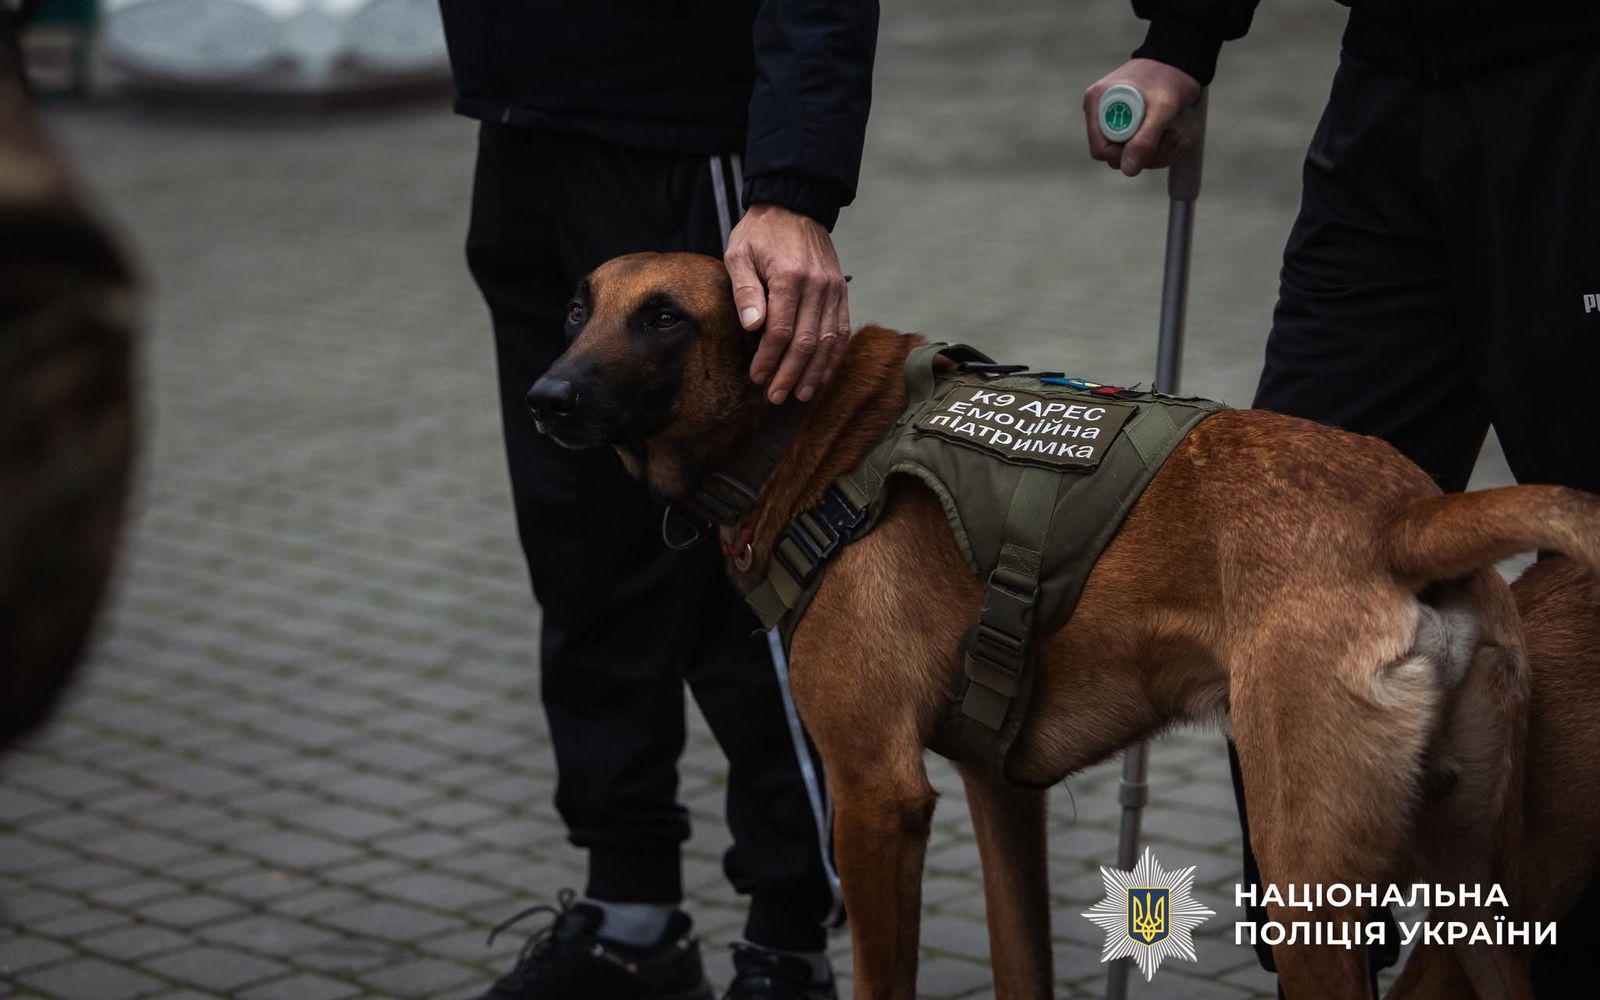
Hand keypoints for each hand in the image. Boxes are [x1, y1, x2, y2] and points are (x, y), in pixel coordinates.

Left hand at [724, 203, 850, 403]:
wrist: (795, 206)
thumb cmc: (761, 233)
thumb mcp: (740, 254)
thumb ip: (745, 291)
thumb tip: (753, 328)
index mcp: (789, 276)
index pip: (782, 330)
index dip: (769, 358)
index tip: (757, 377)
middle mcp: (817, 285)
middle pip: (807, 341)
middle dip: (790, 373)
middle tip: (775, 397)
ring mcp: (834, 289)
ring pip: (828, 341)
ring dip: (814, 372)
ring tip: (799, 394)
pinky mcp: (841, 292)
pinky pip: (842, 330)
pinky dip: (832, 357)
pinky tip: (821, 375)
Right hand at [1083, 58, 1200, 176]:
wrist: (1180, 58)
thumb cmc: (1171, 75)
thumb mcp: (1163, 108)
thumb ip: (1144, 140)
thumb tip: (1127, 169)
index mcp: (1098, 103)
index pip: (1101, 149)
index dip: (1127, 155)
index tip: (1152, 143)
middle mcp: (1100, 112)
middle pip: (1115, 155)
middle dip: (1146, 154)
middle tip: (1170, 137)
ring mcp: (1112, 117)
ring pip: (1127, 154)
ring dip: (1156, 152)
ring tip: (1176, 135)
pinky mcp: (1126, 122)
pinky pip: (1136, 147)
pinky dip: (1157, 147)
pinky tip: (1173, 135)